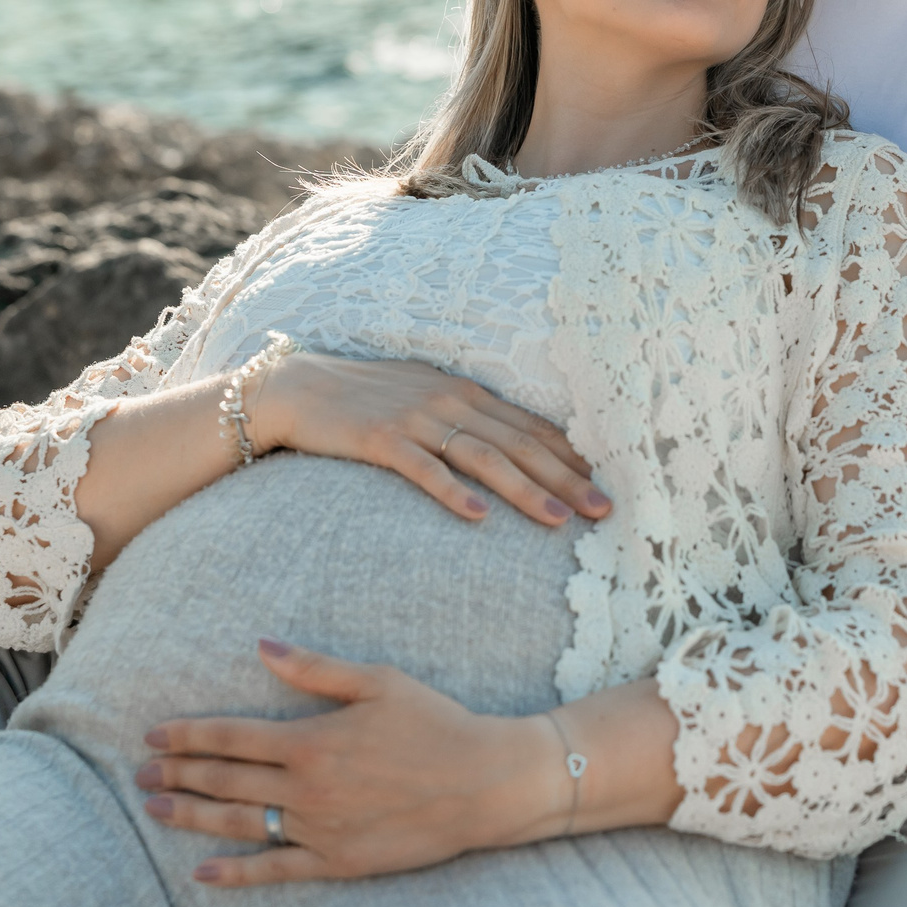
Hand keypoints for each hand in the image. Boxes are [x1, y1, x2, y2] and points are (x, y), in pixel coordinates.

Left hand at [135, 639, 559, 885]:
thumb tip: (261, 646)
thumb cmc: (435, 723)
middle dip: (177, 773)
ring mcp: (319, 829)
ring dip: (192, 815)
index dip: (188, 735)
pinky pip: (276, 870)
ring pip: (239, 822)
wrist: (484, 783)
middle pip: (225, 780)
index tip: (153, 734)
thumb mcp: (377, 681)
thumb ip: (314, 668)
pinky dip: (236, 872)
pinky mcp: (337, 862)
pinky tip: (204, 871)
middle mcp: (307, 788)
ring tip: (155, 807)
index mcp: (312, 739)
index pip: (232, 737)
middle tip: (140, 771)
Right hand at [253, 351, 610, 527]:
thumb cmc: (367, 400)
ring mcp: (416, 419)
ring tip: (559, 519)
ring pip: (485, 458)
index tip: (608, 483)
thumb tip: (512, 453)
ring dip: (526, 489)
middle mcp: (450, 402)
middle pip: (520, 445)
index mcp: (466, 393)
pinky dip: (453, 492)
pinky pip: (424, 469)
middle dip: (567, 478)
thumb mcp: (426, 400)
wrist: (298, 387)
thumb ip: (467, 421)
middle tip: (604, 509)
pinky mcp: (381, 439)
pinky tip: (478, 517)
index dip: (572, 456)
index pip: (531, 428)